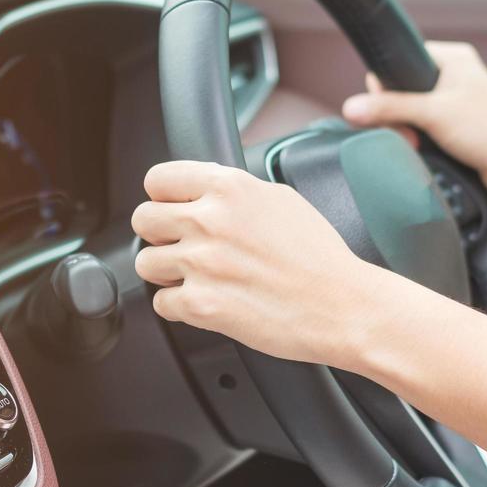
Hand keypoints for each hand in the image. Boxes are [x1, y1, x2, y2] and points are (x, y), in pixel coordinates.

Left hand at [131, 161, 383, 365]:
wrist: (343, 306)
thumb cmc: (321, 258)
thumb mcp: (282, 199)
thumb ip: (236, 191)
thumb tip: (208, 190)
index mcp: (229, 188)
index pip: (158, 179)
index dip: (163, 196)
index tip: (170, 208)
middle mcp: (210, 221)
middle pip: (143, 220)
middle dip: (160, 235)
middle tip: (182, 245)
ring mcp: (202, 264)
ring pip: (146, 264)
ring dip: (166, 272)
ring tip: (196, 277)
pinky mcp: (201, 305)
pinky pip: (162, 304)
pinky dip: (179, 307)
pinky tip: (206, 301)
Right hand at [340, 41, 486, 204]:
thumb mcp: (433, 114)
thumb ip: (390, 108)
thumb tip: (353, 106)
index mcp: (452, 58)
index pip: (400, 60)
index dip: (387, 85)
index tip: (389, 107)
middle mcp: (454, 76)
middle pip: (401, 89)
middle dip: (397, 114)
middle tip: (409, 131)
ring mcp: (455, 102)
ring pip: (410, 112)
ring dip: (409, 130)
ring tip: (420, 142)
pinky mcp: (456, 127)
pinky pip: (423, 129)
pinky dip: (420, 141)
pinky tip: (427, 150)